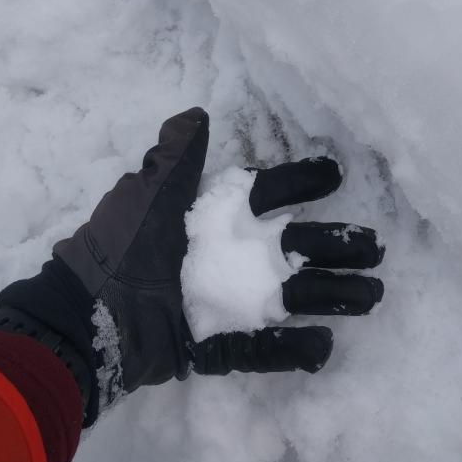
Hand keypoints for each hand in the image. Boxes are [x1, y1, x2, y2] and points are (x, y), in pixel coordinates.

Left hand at [0, 108, 383, 424]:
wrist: (86, 314)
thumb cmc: (120, 246)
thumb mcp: (146, 194)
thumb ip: (175, 155)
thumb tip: (195, 113)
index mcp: (216, 218)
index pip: (269, 194)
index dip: (301, 183)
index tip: (335, 175)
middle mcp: (231, 257)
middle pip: (296, 248)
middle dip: (337, 246)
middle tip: (375, 247)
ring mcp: (229, 302)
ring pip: (292, 297)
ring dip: (332, 295)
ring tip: (371, 295)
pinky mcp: (219, 342)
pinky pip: (263, 346)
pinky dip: (293, 349)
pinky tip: (326, 345)